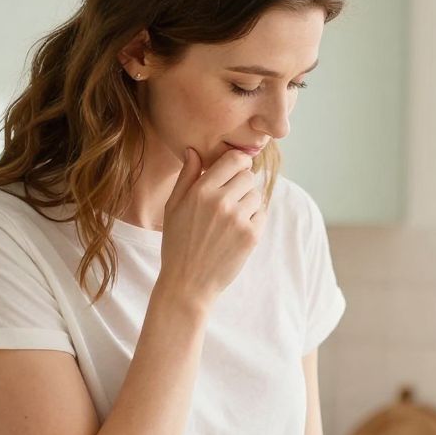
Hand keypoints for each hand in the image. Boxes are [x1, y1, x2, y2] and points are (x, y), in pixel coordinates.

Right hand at [156, 147, 266, 307]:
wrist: (188, 284)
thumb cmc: (177, 245)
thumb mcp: (173, 207)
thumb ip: (186, 177)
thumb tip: (194, 151)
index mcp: (200, 190)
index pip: (233, 159)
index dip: (237, 164)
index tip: (235, 173)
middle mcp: (220, 201)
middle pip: (248, 176)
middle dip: (242, 185)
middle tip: (231, 202)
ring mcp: (237, 219)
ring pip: (256, 195)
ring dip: (248, 204)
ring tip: (231, 221)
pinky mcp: (251, 236)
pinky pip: (262, 214)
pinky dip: (254, 221)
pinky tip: (237, 233)